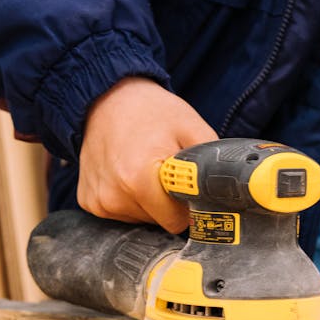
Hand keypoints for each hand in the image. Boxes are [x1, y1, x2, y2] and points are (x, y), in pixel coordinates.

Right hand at [79, 76, 216, 232]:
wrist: (107, 97)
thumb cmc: (152, 111)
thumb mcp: (192, 129)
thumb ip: (212, 164)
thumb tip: (231, 192)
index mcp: (140, 180)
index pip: (176, 221)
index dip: (186, 205)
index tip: (185, 185)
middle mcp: (114, 196)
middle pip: (158, 222)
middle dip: (167, 203)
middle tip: (164, 170)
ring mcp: (99, 202)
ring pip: (140, 219)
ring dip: (148, 202)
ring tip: (144, 168)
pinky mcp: (88, 202)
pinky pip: (121, 214)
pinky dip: (128, 199)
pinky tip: (127, 174)